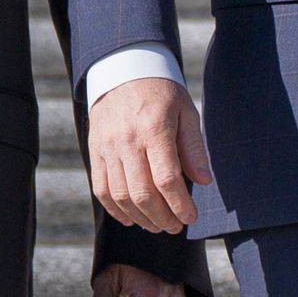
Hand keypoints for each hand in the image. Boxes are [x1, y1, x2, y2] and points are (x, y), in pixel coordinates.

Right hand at [86, 75, 210, 233]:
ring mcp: (107, 147)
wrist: (122, 69)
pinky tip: (132, 218)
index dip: (180, 204)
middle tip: (175, 226)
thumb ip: (193, 148)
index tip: (190, 217)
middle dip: (162, 217)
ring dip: (141, 218)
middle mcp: (127, 140)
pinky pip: (101, 189)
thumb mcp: (186, 111)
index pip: (166, 178)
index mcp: (154, 129)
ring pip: (121, 196)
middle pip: (142, 193)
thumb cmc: (160, 92)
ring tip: (157, 225)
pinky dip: (116, 210)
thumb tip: (202, 181)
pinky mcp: (94, 151)